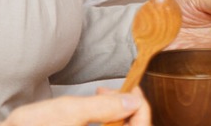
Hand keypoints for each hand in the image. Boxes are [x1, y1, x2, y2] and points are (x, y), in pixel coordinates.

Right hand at [0, 88, 148, 125]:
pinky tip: (94, 109)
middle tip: (115, 91)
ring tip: (102, 96)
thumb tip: (132, 100)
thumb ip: (103, 107)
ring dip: (117, 115)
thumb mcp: (69, 111)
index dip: (141, 107)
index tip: (133, 88)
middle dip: (129, 109)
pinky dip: (107, 121)